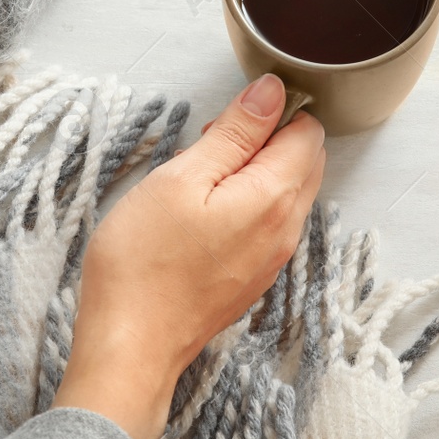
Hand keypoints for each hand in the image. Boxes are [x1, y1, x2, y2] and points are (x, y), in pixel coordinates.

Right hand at [53, 74, 324, 438]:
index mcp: (276, 197)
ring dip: (252, 170)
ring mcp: (272, 257)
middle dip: (266, 138)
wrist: (130, 346)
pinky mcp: (253, 276)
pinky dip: (245, 202)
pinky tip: (199, 211)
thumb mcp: (182, 177)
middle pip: (303, 160)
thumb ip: (235, 131)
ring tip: (196, 177)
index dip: (273, 111)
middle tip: (209, 144)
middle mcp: (286, 229)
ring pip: (285, 191)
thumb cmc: (144, 263)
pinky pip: (267, 222)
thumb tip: (272, 92)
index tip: (229, 117)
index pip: (308, 131)